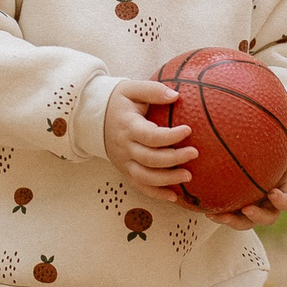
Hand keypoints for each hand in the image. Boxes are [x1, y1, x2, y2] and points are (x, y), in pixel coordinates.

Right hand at [104, 79, 196, 200]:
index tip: (188, 130)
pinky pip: (140, 186)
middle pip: (150, 159)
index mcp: (128, 127)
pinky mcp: (125, 171)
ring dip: (167, 180)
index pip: (150, 136)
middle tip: (194, 153)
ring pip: (145, 177)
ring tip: (188, 176)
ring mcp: (124, 162)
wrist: (92, 118)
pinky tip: (174, 197)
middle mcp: (125, 147)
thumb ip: (153, 91)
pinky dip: (156, 194)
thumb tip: (176, 96)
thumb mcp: (132, 89)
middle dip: (174, 159)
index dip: (170, 136)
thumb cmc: (118, 102)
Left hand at [205, 144, 286, 230]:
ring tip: (218, 215)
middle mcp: (268, 204)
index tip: (272, 192)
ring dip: (233, 221)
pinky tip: (206, 211)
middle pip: (267, 218)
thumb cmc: (277, 149)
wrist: (259, 154)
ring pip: (245, 222)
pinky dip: (218, 215)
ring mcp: (252, 208)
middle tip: (246, 209)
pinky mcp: (236, 208)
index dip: (282, 201)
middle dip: (257, 216)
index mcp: (282, 191)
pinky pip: (228, 215)